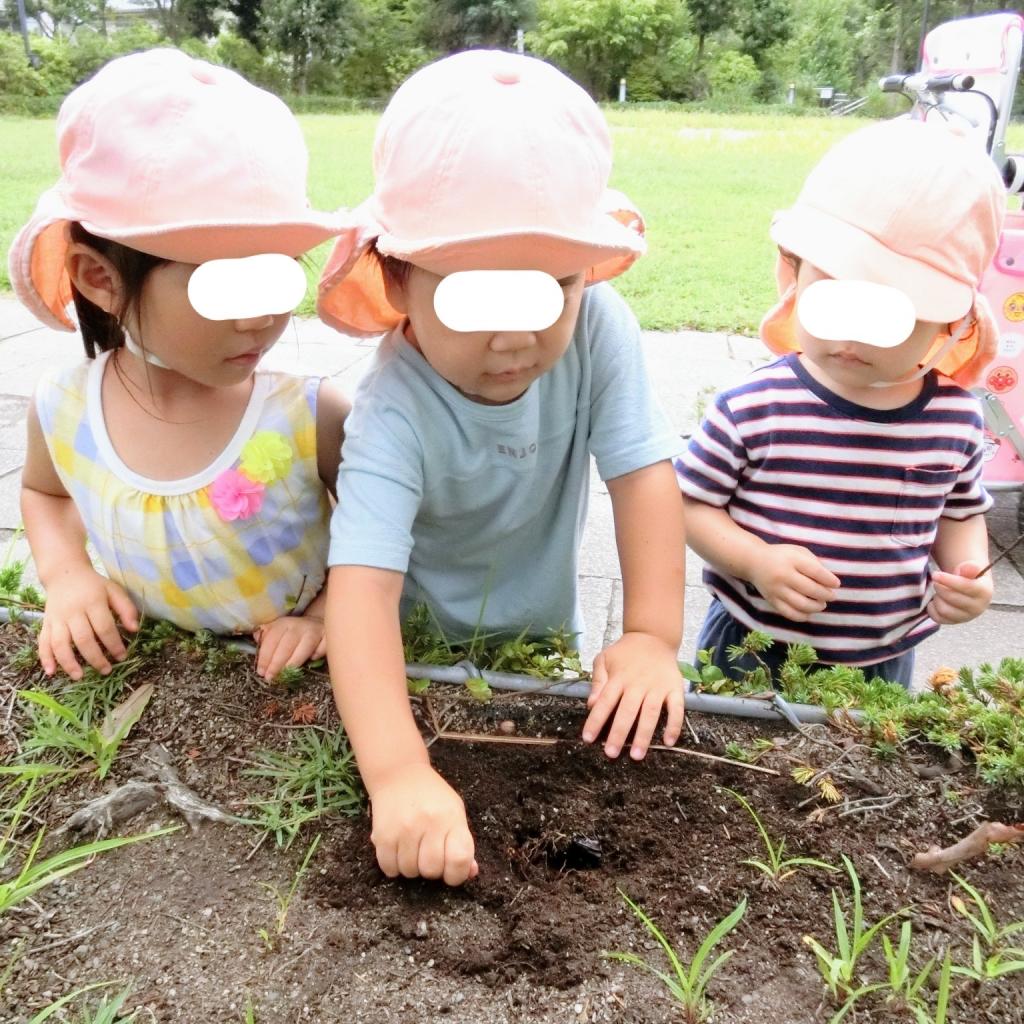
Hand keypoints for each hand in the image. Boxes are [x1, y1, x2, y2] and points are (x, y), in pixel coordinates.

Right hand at [38, 566, 137, 679]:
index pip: (104, 627)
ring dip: (69, 662)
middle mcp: (72, 612)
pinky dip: (45, 658)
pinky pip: (42, 642)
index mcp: (92, 602)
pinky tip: (51, 672)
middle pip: (82, 639)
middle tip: (106, 670)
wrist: (65, 574)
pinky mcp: (46, 623)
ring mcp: (56, 618)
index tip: (122, 656)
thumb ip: (126, 608)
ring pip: (59, 643)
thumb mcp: (114, 590)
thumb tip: (135, 629)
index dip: (114, 644)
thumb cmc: (94, 585)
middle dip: (95, 658)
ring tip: (79, 677)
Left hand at [253, 613, 325, 679]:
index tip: (261, 672)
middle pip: (286, 645)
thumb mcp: (277, 631)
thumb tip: (256, 638)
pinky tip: (311, 660)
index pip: (272, 640)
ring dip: (294, 662)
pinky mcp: (328, 636)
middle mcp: (299, 626)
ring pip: (304, 647)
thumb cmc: (292, 632)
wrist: (316, 623)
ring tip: (286, 675)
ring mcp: (315, 630)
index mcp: (283, 624)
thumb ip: (266, 636)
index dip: (265, 657)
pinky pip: (323, 647)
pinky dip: (317, 653)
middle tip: (270, 677)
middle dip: (277, 663)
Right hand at [368, 763, 477, 885]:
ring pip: (409, 872)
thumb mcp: (454, 811)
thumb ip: (463, 843)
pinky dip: (393, 865)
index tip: (451, 871)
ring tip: (412, 848)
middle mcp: (429, 822)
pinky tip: (398, 849)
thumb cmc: (432, 796)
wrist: (399, 774)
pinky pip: (389, 868)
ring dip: (411, 866)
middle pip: (431, 870)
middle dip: (431, 869)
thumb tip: (470, 872)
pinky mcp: (382, 834)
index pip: (460, 859)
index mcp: (451, 818)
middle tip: (428, 854)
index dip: (457, 873)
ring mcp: (404, 828)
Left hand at [582, 631, 684, 760]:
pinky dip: (674, 725)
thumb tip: (591, 704)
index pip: (605, 702)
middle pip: (627, 711)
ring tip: (636, 755)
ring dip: (643, 735)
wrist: (653, 637)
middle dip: (618, 733)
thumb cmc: (625, 653)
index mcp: (619, 677)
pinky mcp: (675, 689)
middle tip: (610, 754)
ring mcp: (658, 687)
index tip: (587, 739)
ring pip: (650, 713)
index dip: (595, 720)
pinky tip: (669, 742)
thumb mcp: (605, 659)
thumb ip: (598, 681)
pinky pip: (677, 709)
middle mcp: (638, 684)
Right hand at [748, 544, 839, 620]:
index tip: (836, 584)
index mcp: (792, 560)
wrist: (754, 562)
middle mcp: (783, 575)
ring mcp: (776, 590)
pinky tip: (809, 612)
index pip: (816, 572)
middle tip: (832, 596)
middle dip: (826, 595)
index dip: (829, 580)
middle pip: (810, 590)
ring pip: (801, 604)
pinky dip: (802, 616)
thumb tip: (829, 582)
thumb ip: (814, 563)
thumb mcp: (798, 551)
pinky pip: (789, 613)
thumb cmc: (782, 556)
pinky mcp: (772, 601)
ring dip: (816, 607)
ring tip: (822, 604)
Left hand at [928, 561, 992, 624]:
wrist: (970, 593)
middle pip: (952, 598)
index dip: (948, 580)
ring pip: (944, 610)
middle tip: (936, 582)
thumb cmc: (969, 578)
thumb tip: (966, 568)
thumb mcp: (972, 569)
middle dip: (940, 588)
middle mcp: (977, 607)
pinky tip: (935, 600)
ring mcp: (966, 617)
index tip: (935, 574)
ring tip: (938, 592)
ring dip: (937, 598)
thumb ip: (970, 567)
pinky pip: (937, 618)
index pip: (966, 586)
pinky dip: (932, 608)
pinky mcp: (954, 622)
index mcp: (984, 592)